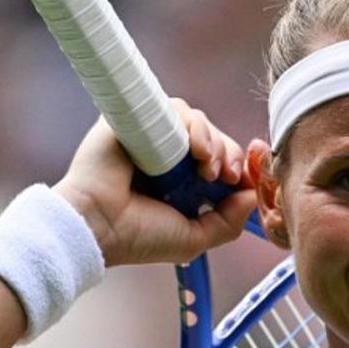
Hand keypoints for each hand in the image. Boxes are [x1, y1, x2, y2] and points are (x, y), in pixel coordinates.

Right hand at [52, 99, 256, 265]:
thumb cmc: (137, 236)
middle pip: (215, 139)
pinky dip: (193, 126)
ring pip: (199, 122)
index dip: (237, 167)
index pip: (221, 162)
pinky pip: (176, 108)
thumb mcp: (193, 238)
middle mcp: (168, 157)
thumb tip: (251, 196)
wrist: (97, 225)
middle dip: (230, 156)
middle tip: (223, 176)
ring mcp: (153, 136)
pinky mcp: (138, 118)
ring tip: (206, 166)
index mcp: (181, 183)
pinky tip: (194, 150)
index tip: (241, 180)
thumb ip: (228, 222)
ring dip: (214, 142)